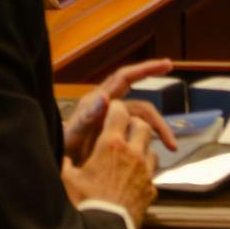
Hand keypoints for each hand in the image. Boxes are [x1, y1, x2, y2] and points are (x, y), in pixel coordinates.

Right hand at [60, 99, 156, 226]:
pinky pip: (153, 173)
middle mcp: (132, 154)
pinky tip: (134, 178)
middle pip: (142, 126)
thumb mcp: (67, 179)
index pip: (119, 112)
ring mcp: (145, 172)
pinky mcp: (151, 189)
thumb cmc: (85, 204)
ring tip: (130, 154)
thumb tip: (59, 154)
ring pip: (152, 148)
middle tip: (123, 130)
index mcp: (110, 145)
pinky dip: (145, 171)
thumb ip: (64, 161)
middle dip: (134, 124)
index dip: (115, 108)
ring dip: (142, 147)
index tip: (110, 111)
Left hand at [63, 59, 179, 163]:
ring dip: (156, 134)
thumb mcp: (71, 135)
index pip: (125, 78)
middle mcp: (108, 108)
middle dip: (159, 120)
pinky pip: (136, 135)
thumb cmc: (61, 148)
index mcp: (98, 100)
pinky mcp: (115, 135)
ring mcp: (112, 122)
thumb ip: (86, 118)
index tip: (167, 64)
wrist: (57, 164)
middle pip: (141, 106)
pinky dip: (147, 142)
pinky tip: (153, 156)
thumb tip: (105, 97)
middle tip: (171, 141)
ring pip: (142, 122)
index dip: (146, 69)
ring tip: (169, 150)